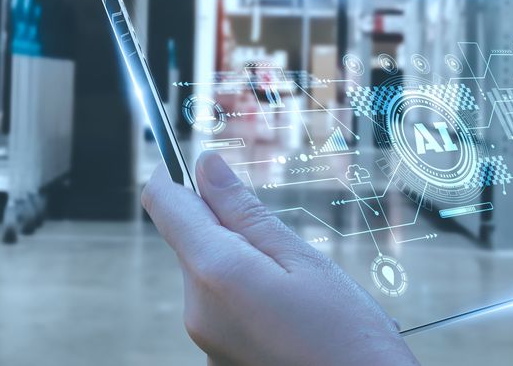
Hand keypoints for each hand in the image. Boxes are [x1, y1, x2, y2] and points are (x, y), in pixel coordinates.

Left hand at [142, 153, 417, 365]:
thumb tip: (206, 166)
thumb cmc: (347, 337)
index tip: (200, 167)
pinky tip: (290, 316)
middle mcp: (196, 308)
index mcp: (215, 272)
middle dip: (228, 228)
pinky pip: (221, 307)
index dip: (176, 175)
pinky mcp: (216, 358)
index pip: (164, 204)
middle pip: (190, 239)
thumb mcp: (302, 259)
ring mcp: (203, 339)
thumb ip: (245, 212)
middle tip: (284, 247)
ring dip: (241, 264)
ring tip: (296, 290)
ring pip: (208, 272)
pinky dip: (247, 298)